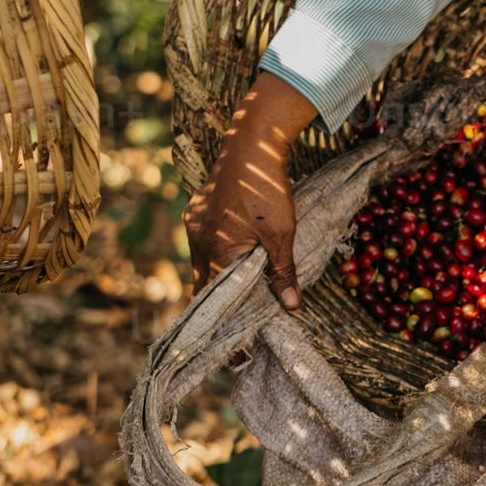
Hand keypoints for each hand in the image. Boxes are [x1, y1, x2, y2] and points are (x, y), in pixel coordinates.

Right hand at [183, 72, 316, 306]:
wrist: (251, 145)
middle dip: (221, 300)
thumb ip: (283, 271)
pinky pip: (203, 241)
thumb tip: (291, 306)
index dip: (229, 320)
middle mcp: (196, 241)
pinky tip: (234, 252)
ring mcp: (193, 224)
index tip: (239, 340)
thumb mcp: (281, 233)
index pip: (218, 299)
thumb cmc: (267, 191)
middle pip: (206, 282)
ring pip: (203, 261)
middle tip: (239, 317)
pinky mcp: (196, 211)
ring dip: (220, 273)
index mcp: (214, 252)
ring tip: (240, 286)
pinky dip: (217, 252)